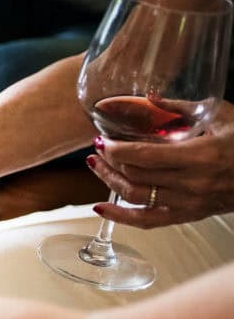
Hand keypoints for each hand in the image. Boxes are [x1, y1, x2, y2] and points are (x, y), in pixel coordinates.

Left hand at [88, 100, 233, 227]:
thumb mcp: (222, 115)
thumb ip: (181, 108)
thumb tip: (149, 97)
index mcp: (200, 156)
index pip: (145, 156)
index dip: (118, 149)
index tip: (102, 140)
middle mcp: (192, 184)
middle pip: (136, 176)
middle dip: (110, 162)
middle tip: (96, 149)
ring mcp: (189, 203)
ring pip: (136, 197)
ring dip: (110, 183)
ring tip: (96, 167)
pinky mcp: (188, 215)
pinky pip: (148, 221)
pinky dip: (120, 217)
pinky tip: (100, 208)